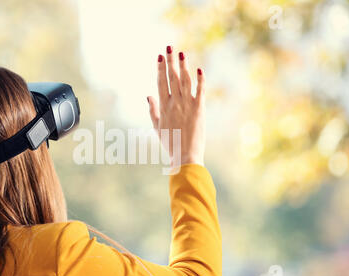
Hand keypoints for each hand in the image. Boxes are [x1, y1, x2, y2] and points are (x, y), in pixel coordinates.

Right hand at [147, 46, 205, 166]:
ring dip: (183, 66)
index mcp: (163, 106)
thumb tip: (148, 95)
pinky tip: (199, 69)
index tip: (159, 56)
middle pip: (172, 77)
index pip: (160, 82)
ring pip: (185, 81)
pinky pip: (200, 91)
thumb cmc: (170, 143)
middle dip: (170, 61)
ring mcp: (187, 105)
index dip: (160, 68)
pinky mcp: (199, 109)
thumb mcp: (157, 127)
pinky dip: (200, 80)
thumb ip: (153, 110)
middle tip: (170, 47)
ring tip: (182, 53)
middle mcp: (174, 102)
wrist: (185, 154)